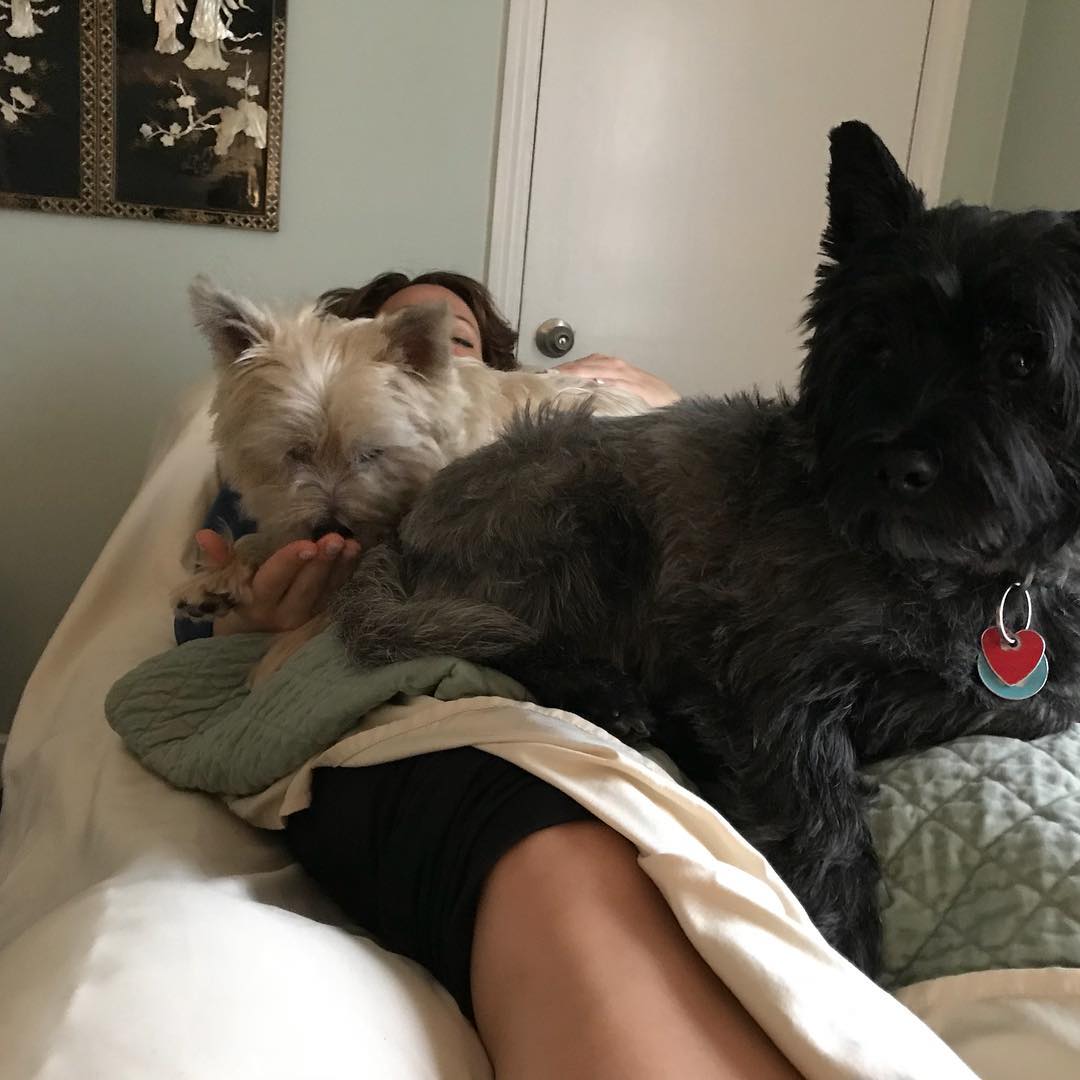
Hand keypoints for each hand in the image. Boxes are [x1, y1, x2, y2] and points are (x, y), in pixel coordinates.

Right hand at [194, 529, 359, 635]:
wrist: (250, 639)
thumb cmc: (236, 601)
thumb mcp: (223, 583)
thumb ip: (220, 559)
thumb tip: (204, 535)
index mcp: (257, 603)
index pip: (274, 580)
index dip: (290, 562)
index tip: (307, 544)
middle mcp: (284, 614)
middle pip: (306, 587)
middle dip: (321, 562)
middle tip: (335, 539)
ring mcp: (307, 618)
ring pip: (326, 591)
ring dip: (340, 567)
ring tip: (351, 545)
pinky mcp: (322, 617)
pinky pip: (338, 593)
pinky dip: (348, 574)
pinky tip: (356, 554)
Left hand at [555, 354, 679, 407]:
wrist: (673, 403)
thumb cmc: (647, 400)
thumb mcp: (622, 394)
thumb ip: (604, 393)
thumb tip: (582, 398)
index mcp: (615, 369)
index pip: (588, 363)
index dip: (569, 367)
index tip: (549, 374)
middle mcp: (620, 368)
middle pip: (591, 363)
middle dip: (570, 368)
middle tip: (549, 374)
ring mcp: (629, 376)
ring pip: (601, 368)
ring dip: (582, 370)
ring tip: (563, 375)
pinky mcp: (638, 387)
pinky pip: (618, 382)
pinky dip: (604, 381)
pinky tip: (592, 383)